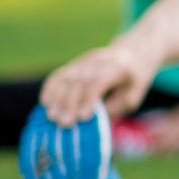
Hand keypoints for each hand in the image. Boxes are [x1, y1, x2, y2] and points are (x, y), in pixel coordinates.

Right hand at [40, 45, 158, 126]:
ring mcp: (84, 60)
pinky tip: (45, 103)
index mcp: (119, 67)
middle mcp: (99, 60)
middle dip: (71, 103)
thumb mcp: (132, 96)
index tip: (83, 118)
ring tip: (52, 117)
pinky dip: (50, 88)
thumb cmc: (132, 82)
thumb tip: (91, 124)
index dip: (90, 99)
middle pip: (80, 80)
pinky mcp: (74, 64)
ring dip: (58, 98)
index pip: (100, 81)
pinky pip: (59, 74)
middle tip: (64, 124)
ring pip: (67, 77)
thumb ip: (114, 108)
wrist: (132, 53)